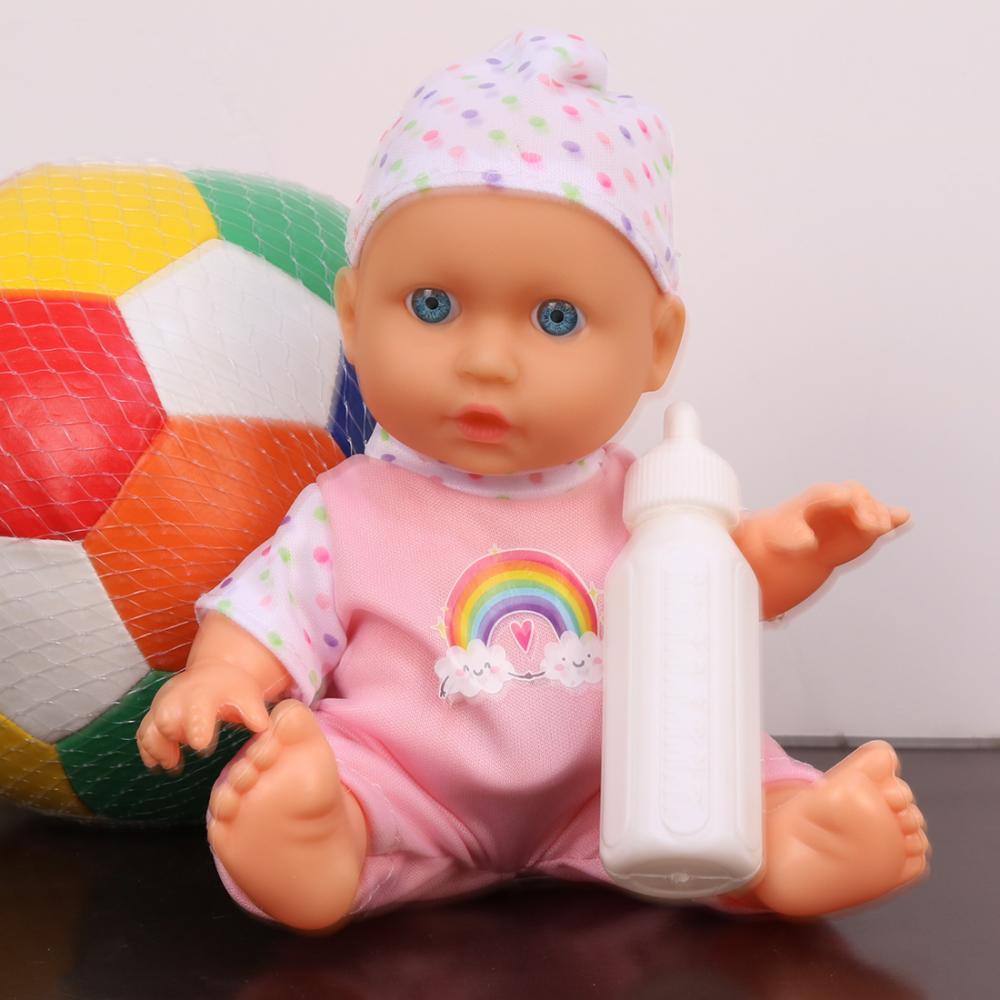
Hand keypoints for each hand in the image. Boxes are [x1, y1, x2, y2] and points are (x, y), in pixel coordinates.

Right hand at [136, 663, 270, 772]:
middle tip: (179, 760)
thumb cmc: (233, 690)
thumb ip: (254, 712)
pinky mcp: (154, 716)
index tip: (201, 746)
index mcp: (203, 694)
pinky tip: (161, 763)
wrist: (213, 675)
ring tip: (173, 763)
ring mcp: (163, 706)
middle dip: (168, 742)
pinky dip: (148, 751)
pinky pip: (143, 734)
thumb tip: (262, 727)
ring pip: (149, 729)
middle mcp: (177, 698)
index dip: (196, 728)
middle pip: (164, 719)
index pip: (196, 710)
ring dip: (156, 750)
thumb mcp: (248, 696)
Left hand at [760, 481, 909, 569]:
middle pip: (857, 494)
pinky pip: (886, 520)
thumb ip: (795, 537)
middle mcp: (841, 499)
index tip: (844, 498)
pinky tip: (904, 518)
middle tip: (866, 523)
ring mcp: (857, 511)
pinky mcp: (870, 526)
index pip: (828, 492)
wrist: (800, 543)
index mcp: (817, 496)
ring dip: (879, 515)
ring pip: (873, 507)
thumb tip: (808, 542)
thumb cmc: (788, 533)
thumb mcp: (784, 535)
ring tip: (880, 528)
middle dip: (863, 505)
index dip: (837, 494)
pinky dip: (895, 519)